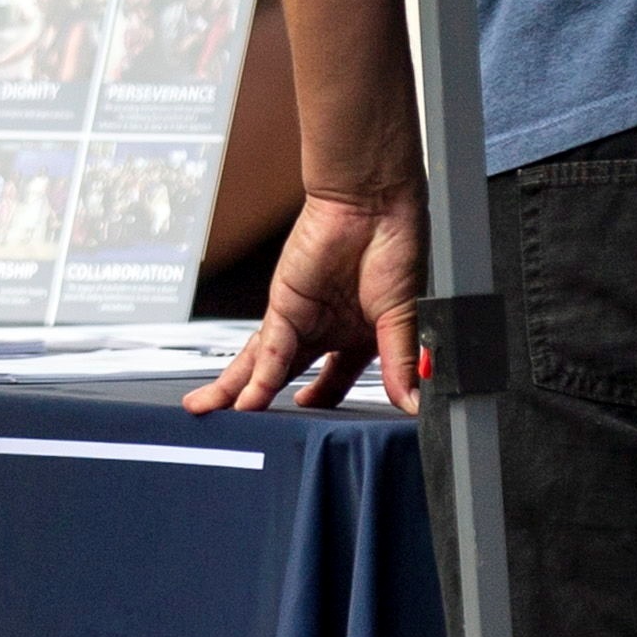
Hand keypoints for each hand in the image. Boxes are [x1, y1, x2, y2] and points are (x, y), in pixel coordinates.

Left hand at [188, 185, 428, 415]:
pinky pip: (269, 352)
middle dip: (273, 406)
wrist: (373, 201)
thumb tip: (412, 402)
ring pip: (268, 367)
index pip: (337, 381)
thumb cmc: (396, 242)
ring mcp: (302, 319)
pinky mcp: (285, 307)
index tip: (323, 430)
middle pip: (291, 378)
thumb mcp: (403, 317)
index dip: (328, 405)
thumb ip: (401, 363)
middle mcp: (325, 329)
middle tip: (258, 435)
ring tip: (225, 422)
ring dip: (246, 396)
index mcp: (359, 334)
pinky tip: (249, 403)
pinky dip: (259, 380)